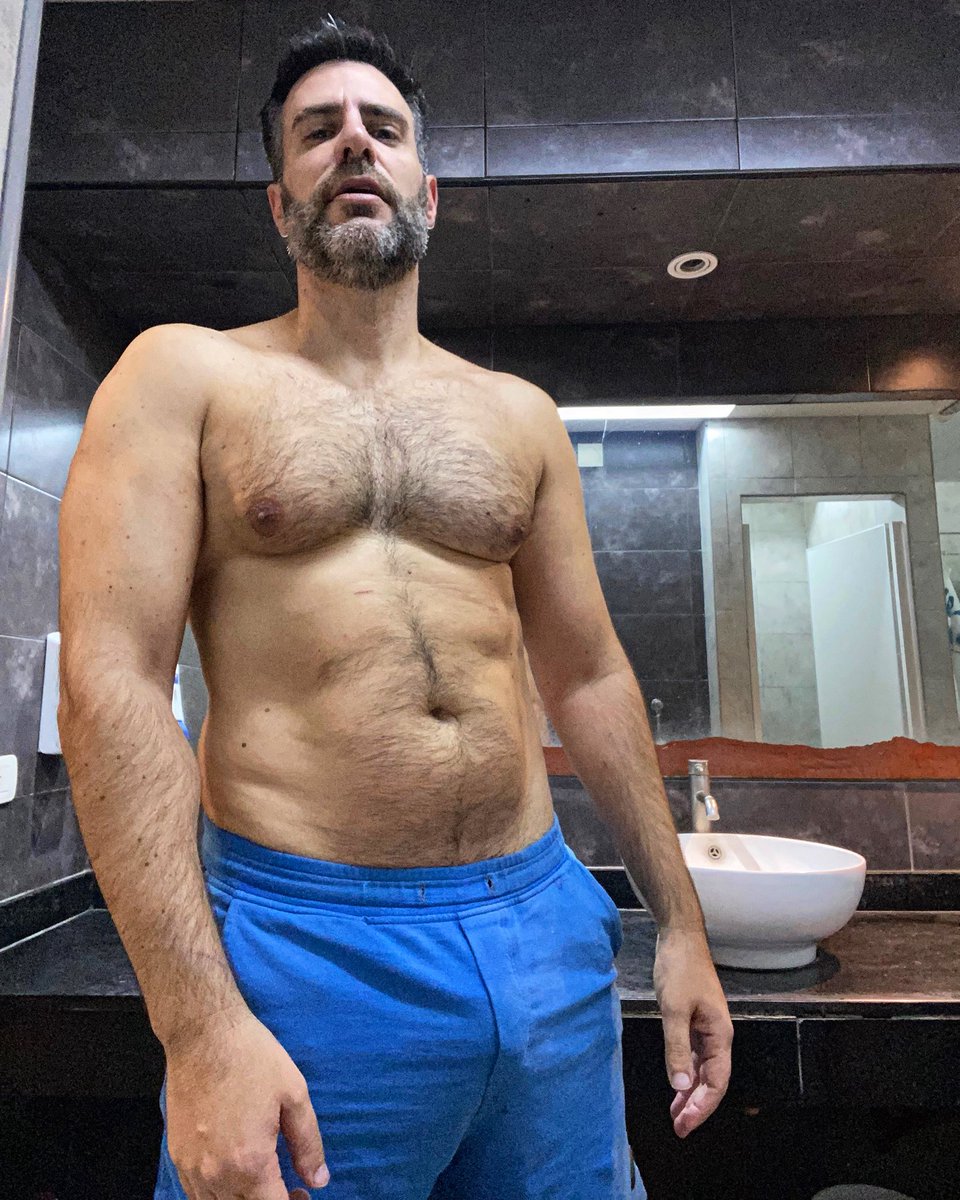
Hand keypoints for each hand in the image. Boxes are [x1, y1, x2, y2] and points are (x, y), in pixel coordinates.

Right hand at [164, 1005, 329, 1197]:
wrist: (203, 1033)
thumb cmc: (253, 1058)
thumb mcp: (294, 1094)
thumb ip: (308, 1144)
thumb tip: (319, 1180)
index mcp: (250, 1163)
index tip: (302, 1193)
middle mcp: (216, 1175)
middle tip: (288, 1187)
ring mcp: (190, 1168)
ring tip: (262, 1181)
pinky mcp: (176, 1156)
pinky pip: (195, 1194)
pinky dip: (217, 1194)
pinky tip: (234, 1173)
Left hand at [653, 928, 732, 1138]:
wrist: (680, 938)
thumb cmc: (679, 969)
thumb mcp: (673, 1008)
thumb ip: (676, 1047)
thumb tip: (681, 1085)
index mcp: (720, 1034)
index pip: (717, 1081)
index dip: (702, 1106)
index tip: (684, 1125)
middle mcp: (717, 1036)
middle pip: (713, 1080)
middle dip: (697, 1106)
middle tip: (678, 1128)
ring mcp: (707, 1029)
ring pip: (703, 1070)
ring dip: (690, 1093)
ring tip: (676, 1115)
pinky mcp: (695, 1021)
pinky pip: (694, 1056)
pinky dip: (685, 1073)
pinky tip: (676, 1085)